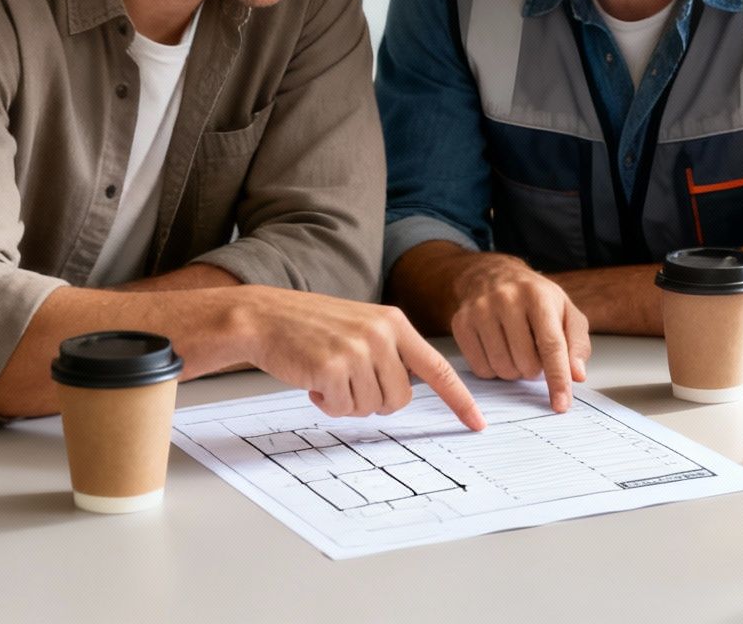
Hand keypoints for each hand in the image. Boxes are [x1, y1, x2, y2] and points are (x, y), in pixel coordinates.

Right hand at [237, 288, 485, 430]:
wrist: (265, 317)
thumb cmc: (311, 327)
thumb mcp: (361, 327)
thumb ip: (389, 352)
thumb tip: (406, 393)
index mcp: (394, 322)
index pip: (438, 368)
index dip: (459, 400)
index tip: (477, 424)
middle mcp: (382, 334)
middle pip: (400, 400)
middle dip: (375, 401)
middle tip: (348, 382)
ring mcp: (358, 350)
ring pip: (372, 407)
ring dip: (348, 402)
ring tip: (328, 376)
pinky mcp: (333, 367)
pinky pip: (343, 409)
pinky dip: (328, 403)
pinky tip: (313, 381)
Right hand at [447, 253, 590, 412]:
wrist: (493, 275)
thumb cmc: (535, 299)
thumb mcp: (566, 312)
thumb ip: (577, 344)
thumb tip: (577, 376)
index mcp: (538, 295)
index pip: (551, 345)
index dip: (558, 378)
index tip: (561, 405)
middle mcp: (506, 299)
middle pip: (526, 363)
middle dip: (535, 369)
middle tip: (534, 353)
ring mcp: (479, 310)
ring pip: (502, 369)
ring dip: (515, 371)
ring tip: (517, 350)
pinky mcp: (460, 323)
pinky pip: (480, 369)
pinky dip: (494, 370)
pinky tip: (498, 350)